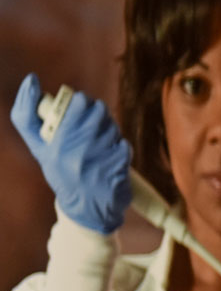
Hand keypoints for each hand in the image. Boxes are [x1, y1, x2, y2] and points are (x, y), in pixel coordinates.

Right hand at [10, 74, 132, 233]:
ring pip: (110, 124)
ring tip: (99, 139)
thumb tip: (30, 81)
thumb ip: (28, 117)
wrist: (88, 208)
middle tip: (91, 118)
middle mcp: (76, 151)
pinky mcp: (119, 165)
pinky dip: (118, 145)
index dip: (78, 101)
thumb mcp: (40, 149)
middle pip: (95, 110)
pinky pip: (123, 142)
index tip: (77, 104)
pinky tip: (110, 155)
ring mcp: (100, 158)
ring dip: (107, 127)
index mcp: (54, 146)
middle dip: (94, 110)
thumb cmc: (62, 172)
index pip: (74, 106)